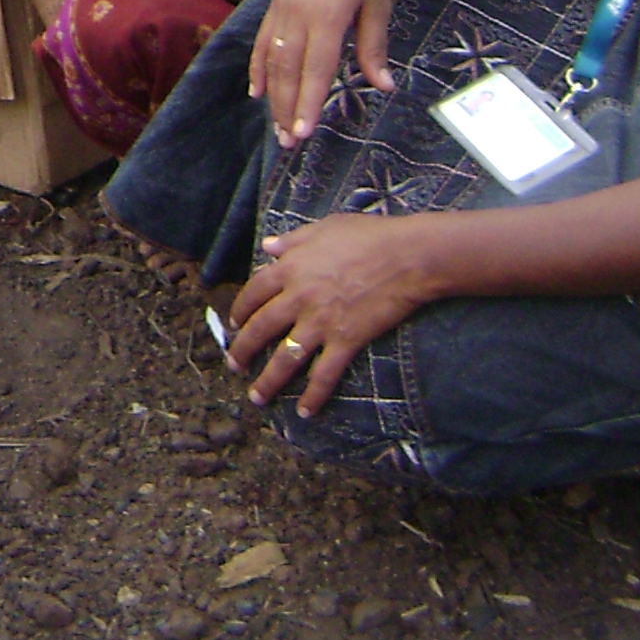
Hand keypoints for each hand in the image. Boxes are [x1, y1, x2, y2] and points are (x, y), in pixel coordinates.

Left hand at [226, 212, 430, 414]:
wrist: (406, 256)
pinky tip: (304, 412)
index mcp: (290, 268)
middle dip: (242, 350)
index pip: (254, 293)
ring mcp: (321, 322)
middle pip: (261, 329)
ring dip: (267, 381)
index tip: (234, 324)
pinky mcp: (345, 341)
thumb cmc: (369, 236)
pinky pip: (324, 375)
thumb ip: (293, 240)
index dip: (240, 310)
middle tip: (234, 365)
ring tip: (256, 397)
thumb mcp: (325, 227)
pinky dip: (313, 396)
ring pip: (285, 358)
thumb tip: (267, 246)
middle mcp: (298, 298)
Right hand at [248, 0, 394, 147]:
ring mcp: (282, 9)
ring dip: (273, 97)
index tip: (303, 133)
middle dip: (287, 110)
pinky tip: (256, 92)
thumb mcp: (379, 5)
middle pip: (288, 72)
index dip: (308, 103)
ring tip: (276, 128)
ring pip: (272, 61)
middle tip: (289, 144)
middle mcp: (298, 15)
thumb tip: (383, 87)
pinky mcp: (275, 4)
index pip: (315, 69)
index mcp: (328, 16)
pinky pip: (262, 42)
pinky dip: (257, 69)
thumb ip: (374, 47)